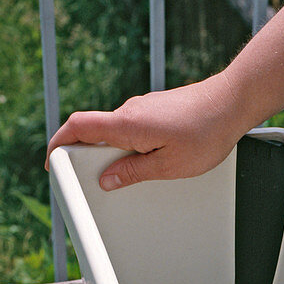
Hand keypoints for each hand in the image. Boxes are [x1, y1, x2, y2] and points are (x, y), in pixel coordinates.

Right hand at [45, 73, 250, 187]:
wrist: (232, 101)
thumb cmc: (207, 132)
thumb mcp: (169, 166)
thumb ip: (134, 173)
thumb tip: (107, 180)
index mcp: (127, 124)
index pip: (78, 127)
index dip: (57, 143)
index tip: (51, 161)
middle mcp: (130, 110)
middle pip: (94, 132)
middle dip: (87, 157)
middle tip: (95, 181)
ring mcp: (143, 107)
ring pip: (115, 132)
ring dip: (113, 153)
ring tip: (131, 175)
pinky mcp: (155, 108)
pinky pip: (132, 128)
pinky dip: (130, 145)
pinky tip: (150, 159)